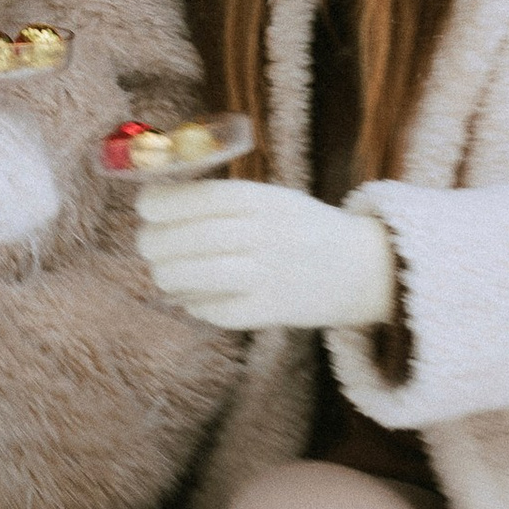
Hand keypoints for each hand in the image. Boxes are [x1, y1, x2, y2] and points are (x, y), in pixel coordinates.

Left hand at [132, 178, 395, 331]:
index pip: (202, 198)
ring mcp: (270, 275)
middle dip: (156, 243)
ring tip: (164, 273)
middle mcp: (266, 234)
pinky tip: (191, 298)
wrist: (363, 268)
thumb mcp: (272, 198)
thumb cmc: (302, 228)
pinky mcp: (273, 311)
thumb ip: (223, 199)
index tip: (145, 207)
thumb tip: (156, 203)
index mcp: (265, 200)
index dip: (163, 203)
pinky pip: (218, 311)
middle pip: (193, 238)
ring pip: (198, 276)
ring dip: (169, 275)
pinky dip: (195, 304)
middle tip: (148, 245)